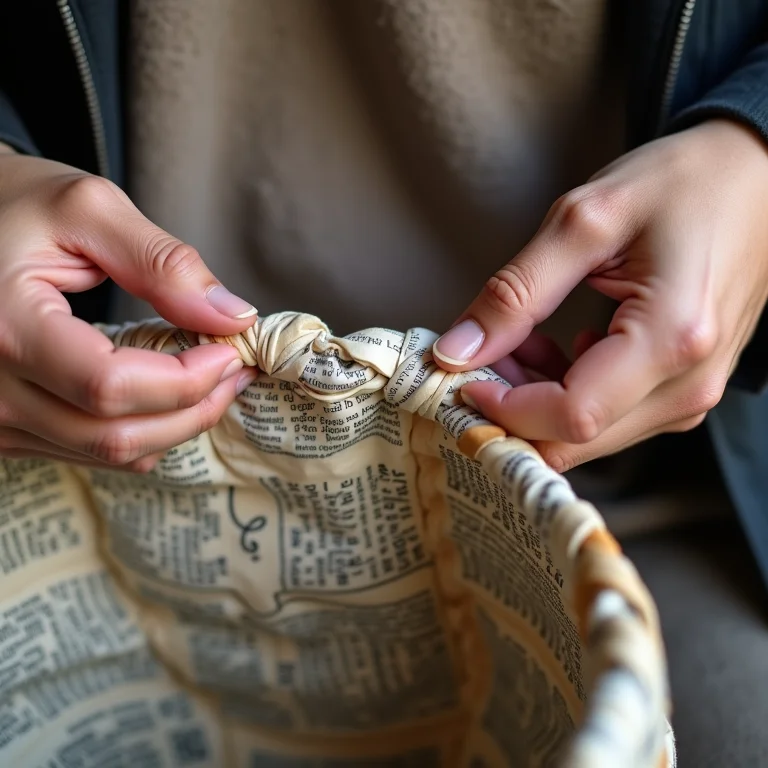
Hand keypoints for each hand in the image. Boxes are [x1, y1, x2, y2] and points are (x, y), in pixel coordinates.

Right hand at [0, 146, 257, 469]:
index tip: (230, 349)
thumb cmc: (13, 208)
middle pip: (116, 435)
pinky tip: (167, 393)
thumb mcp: (87, 209)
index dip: (186, 378)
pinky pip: (91, 452)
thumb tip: (231, 317)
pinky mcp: (7, 429)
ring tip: (212, 380)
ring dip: (176, 424)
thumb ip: (163, 264)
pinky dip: (145, 429)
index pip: (111, 386)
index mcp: (5, 328)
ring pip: (109, 453)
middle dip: (195, 408)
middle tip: (234, 370)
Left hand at [433, 119, 767, 471]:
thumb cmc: (682, 183)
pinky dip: (564, 394)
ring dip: (535, 401)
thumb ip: (516, 291)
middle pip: (575, 441)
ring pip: (587, 437)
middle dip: (512, 409)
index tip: (464, 376)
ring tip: (519, 340)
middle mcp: (688, 384)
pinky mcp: (683, 390)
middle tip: (482, 355)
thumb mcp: (584, 221)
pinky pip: (609, 419)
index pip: (569, 416)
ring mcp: (691, 393)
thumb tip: (457, 351)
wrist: (755, 175)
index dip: (503, 408)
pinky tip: (553, 348)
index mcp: (670, 338)